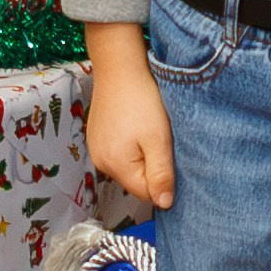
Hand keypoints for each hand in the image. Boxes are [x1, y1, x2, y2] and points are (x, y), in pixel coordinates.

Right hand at [81, 23, 175, 211]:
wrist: (120, 64)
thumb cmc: (141, 99)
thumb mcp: (159, 138)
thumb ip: (161, 174)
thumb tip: (165, 205)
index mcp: (115, 166)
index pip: (146, 193)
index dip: (165, 181)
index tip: (173, 158)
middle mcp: (101, 161)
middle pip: (136, 180)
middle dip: (154, 167)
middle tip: (165, 140)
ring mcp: (97, 148)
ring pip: (130, 165)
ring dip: (144, 155)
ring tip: (151, 129)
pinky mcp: (98, 135)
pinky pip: (121, 151)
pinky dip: (133, 143)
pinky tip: (139, 123)